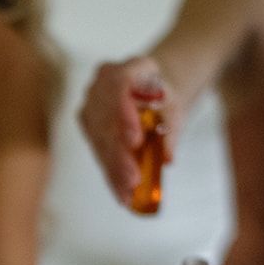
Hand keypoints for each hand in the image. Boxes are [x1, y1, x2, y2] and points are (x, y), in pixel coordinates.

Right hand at [77, 56, 174, 204]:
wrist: (150, 94)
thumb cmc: (162, 98)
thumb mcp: (174, 108)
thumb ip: (170, 128)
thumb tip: (166, 157)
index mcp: (125, 69)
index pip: (118, 85)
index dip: (123, 113)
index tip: (134, 140)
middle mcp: (100, 86)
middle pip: (106, 120)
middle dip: (119, 153)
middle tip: (133, 178)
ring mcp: (91, 107)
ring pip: (100, 141)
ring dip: (115, 169)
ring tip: (129, 192)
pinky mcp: (89, 129)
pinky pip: (99, 154)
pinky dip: (112, 176)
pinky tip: (121, 195)